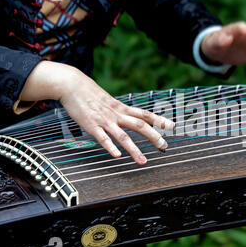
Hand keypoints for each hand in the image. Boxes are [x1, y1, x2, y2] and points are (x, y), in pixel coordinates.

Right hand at [21, 61, 174, 164]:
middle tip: (164, 147)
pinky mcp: (92, 126)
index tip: (172, 126)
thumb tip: (131, 117)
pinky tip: (117, 156)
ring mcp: (105, 120)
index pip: (145, 114)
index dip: (159, 120)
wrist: (72, 85)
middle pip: (140, 125)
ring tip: (143, 161)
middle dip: (154, 137)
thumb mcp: (110, 101)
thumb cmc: (91, 94)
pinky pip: (103, 138)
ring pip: (123, 136)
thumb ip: (121, 111)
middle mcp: (117, 114)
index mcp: (122, 108)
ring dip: (134, 150)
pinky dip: (110, 147)